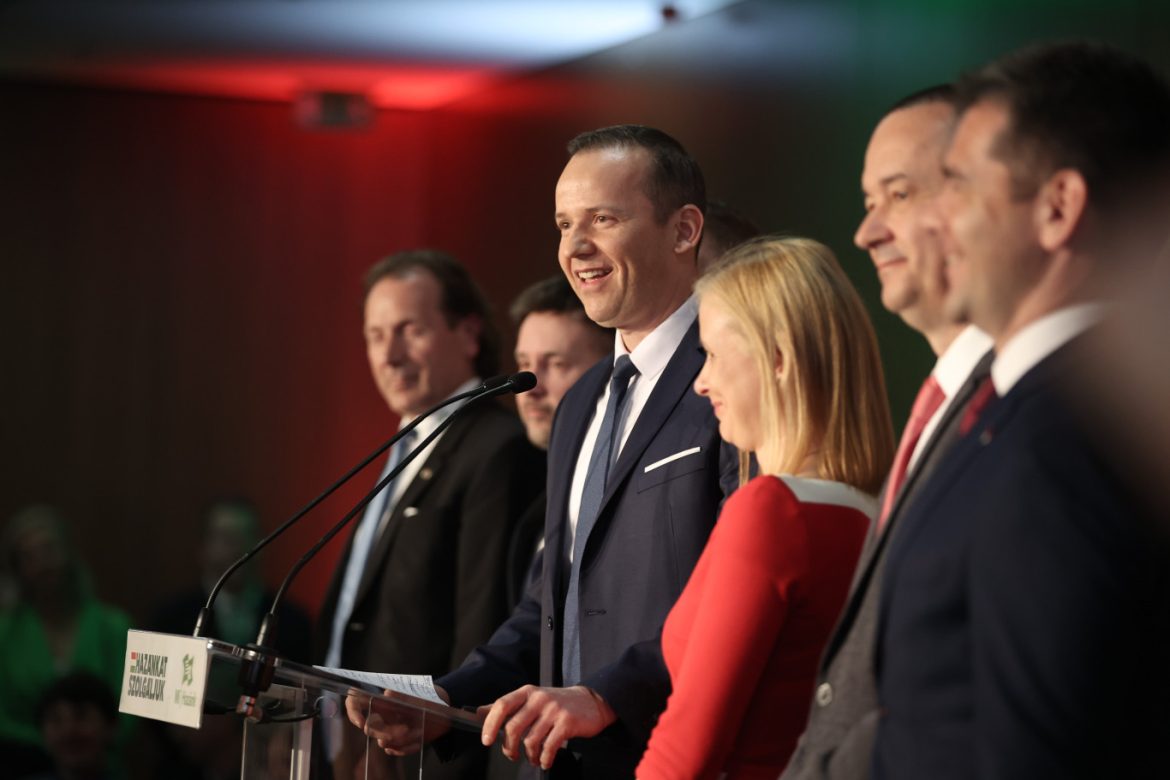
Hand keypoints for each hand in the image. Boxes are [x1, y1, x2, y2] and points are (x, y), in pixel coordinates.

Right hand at [343, 690, 451, 755]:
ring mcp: (389, 729)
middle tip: (405, 729)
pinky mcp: (399, 741)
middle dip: (385, 732)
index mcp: (382, 701)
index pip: (356, 703)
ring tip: (419, 731)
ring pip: (383, 742)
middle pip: (370, 728)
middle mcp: (382, 715)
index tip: (361, 722)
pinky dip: (407, 748)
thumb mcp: (419, 695)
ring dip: (401, 740)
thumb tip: (387, 692)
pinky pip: (396, 750)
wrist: (444, 710)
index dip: (353, 712)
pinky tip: (418, 741)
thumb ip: (403, 696)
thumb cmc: (429, 697)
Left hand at [479, 685, 616, 769]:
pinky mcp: (567, 722)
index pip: (502, 705)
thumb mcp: (531, 700)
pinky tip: (545, 760)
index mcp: (527, 692)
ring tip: (533, 758)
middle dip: (509, 747)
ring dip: (529, 755)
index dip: (490, 723)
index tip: (486, 740)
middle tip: (512, 755)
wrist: (591, 702)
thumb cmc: (556, 703)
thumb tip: (479, 712)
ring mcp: (554, 710)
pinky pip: (549, 746)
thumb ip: (506, 706)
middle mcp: (539, 699)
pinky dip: (544, 758)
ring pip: (531, 740)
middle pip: (513, 727)